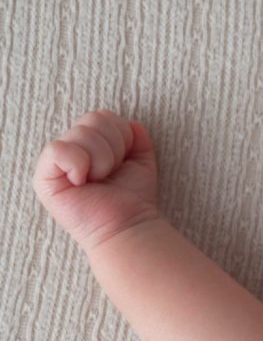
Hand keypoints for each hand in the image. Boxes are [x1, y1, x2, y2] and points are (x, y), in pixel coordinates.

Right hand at [33, 110, 160, 250]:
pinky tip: (83, 181)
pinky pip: (59, 150)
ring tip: (100, 178)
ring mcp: (55, 164)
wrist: (128, 224)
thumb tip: (131, 123)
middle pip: (92, 119)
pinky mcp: (44, 179)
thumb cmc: (133, 197)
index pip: (102, 116)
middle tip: (111, 172)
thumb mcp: (141, 160)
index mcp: (89, 145)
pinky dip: (79, 164)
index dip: (121, 136)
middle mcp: (70, 151)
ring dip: (101, 158)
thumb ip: (136, 137)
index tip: (123, 161)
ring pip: (80, 132)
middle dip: (113, 147)